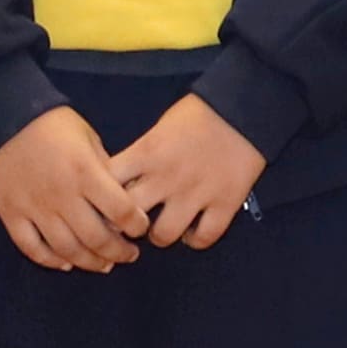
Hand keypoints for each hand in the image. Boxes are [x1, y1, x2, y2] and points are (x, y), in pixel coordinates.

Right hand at [0, 105, 142, 272]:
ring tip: (104, 265)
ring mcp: (34, 208)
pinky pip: (32, 247)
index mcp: (85, 173)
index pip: (120, 211)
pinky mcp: (11, 214)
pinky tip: (65, 264)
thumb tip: (122, 198)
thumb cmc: (53, 124)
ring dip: (89, 262)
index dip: (136, 226)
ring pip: (66, 249)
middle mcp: (61, 196)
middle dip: (118, 252)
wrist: (3, 116)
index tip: (141, 229)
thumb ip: (105, 169)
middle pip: (95, 238)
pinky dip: (50, 261)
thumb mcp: (89, 137)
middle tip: (129, 255)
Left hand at [114, 94, 266, 252]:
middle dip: (124, 223)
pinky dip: (195, 239)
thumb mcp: (159, 127)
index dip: (100, 198)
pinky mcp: (225, 203)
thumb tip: (119, 181)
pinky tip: (191, 231)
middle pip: (128, 216)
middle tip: (129, 223)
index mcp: (147, 153)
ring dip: (158, 235)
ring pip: (163, 235)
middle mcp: (167, 177)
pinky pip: (204, 237)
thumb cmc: (199, 113)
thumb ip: (139, 155)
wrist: (246, 107)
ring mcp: (197, 194)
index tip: (103, 202)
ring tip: (161, 227)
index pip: (107, 185)